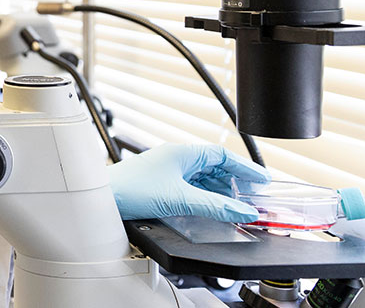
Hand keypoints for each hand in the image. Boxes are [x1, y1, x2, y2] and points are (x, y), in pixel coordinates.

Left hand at [107, 144, 270, 221]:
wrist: (101, 198)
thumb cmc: (131, 189)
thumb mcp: (181, 200)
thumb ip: (215, 207)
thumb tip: (242, 211)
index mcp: (181, 153)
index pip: (222, 155)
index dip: (244, 167)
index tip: (262, 180)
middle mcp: (174, 159)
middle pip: (213, 167)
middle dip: (234, 182)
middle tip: (251, 198)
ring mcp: (165, 171)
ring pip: (201, 178)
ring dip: (219, 191)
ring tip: (234, 206)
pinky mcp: (158, 184)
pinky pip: (188, 187)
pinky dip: (203, 197)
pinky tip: (209, 209)